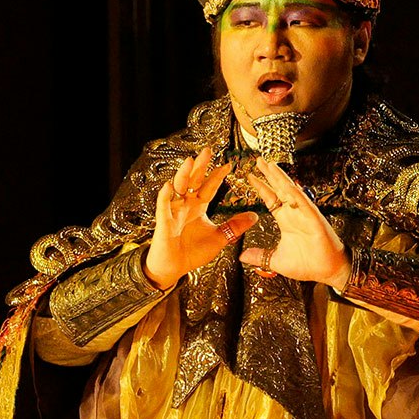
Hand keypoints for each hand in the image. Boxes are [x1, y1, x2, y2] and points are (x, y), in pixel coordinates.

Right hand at [145, 150, 255, 288]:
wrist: (173, 268)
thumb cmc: (192, 253)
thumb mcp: (219, 238)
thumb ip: (235, 226)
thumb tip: (255, 216)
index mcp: (198, 207)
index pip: (208, 187)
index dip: (217, 176)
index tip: (229, 164)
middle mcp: (185, 205)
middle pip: (193, 181)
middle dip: (200, 166)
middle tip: (209, 150)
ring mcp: (173, 212)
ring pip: (178, 188)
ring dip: (183, 174)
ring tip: (190, 161)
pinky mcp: (163, 223)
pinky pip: (163, 207)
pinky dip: (166, 196)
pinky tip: (169, 186)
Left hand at [237, 157, 351, 286]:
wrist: (328, 271)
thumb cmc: (307, 265)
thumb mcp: (276, 261)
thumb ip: (260, 256)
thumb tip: (242, 256)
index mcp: (285, 220)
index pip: (271, 199)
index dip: (261, 187)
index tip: (250, 176)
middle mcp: (294, 214)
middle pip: (279, 189)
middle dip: (269, 175)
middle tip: (259, 160)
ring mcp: (305, 214)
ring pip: (291, 192)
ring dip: (281, 178)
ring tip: (270, 165)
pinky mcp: (315, 220)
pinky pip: (305, 204)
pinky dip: (297, 194)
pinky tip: (288, 185)